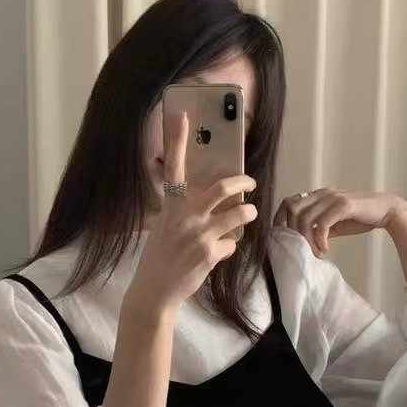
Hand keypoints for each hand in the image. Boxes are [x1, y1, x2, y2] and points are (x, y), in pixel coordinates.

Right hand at [128, 109, 257, 314]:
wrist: (154, 290)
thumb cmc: (160, 256)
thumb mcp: (164, 225)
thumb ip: (182, 209)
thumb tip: (209, 196)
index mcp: (171, 205)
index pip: (174, 166)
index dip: (177, 139)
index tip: (182, 115)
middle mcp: (185, 216)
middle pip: (224, 187)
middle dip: (244, 181)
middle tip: (251, 181)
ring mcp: (199, 235)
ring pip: (240, 214)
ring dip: (248, 213)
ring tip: (248, 214)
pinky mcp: (211, 254)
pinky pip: (232, 243)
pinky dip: (229, 247)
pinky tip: (218, 253)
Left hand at [273, 188, 406, 256]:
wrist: (386, 211)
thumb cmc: (359, 218)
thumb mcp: (334, 223)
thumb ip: (318, 228)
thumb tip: (301, 242)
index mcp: (317, 195)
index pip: (288, 202)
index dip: (280, 220)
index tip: (284, 239)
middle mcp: (322, 193)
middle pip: (292, 209)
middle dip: (291, 232)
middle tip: (301, 249)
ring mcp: (333, 198)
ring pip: (304, 217)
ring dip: (306, 239)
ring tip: (315, 252)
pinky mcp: (344, 205)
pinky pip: (322, 223)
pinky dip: (320, 239)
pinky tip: (326, 249)